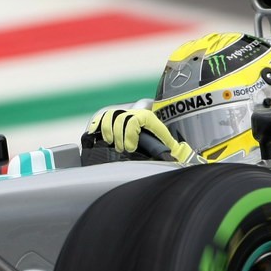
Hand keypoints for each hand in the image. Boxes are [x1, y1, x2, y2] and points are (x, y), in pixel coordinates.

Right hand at [86, 108, 203, 163]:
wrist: (154, 131)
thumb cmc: (162, 142)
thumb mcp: (168, 144)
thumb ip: (172, 149)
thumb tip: (175, 157)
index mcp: (148, 117)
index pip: (135, 120)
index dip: (130, 134)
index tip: (131, 148)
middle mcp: (134, 113)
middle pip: (120, 119)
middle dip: (119, 136)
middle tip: (122, 149)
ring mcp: (123, 114)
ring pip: (110, 116)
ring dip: (107, 130)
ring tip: (111, 143)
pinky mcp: (112, 119)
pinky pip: (101, 117)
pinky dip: (97, 126)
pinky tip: (95, 135)